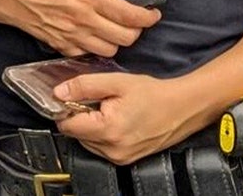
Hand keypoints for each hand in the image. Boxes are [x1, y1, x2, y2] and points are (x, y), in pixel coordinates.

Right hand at [0, 0, 160, 56]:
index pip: (128, 14)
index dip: (147, 17)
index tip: (153, 13)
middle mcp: (83, 20)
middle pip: (124, 38)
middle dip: (136, 31)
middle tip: (136, 21)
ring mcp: (71, 36)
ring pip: (108, 51)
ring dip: (117, 42)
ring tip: (117, 29)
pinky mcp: (60, 45)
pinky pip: (87, 55)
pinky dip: (95, 48)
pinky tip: (95, 36)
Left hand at [54, 73, 200, 164]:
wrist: (183, 107)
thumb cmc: (155, 94)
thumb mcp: (117, 82)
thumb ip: (85, 86)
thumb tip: (59, 92)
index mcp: (107, 129)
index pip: (66, 125)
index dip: (65, 109)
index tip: (72, 98)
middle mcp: (111, 149)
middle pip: (76, 135)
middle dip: (80, 117)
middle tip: (97, 101)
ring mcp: (119, 157)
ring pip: (87, 142)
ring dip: (91, 127)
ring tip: (109, 110)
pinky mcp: (125, 159)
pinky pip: (101, 148)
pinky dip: (103, 135)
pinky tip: (117, 120)